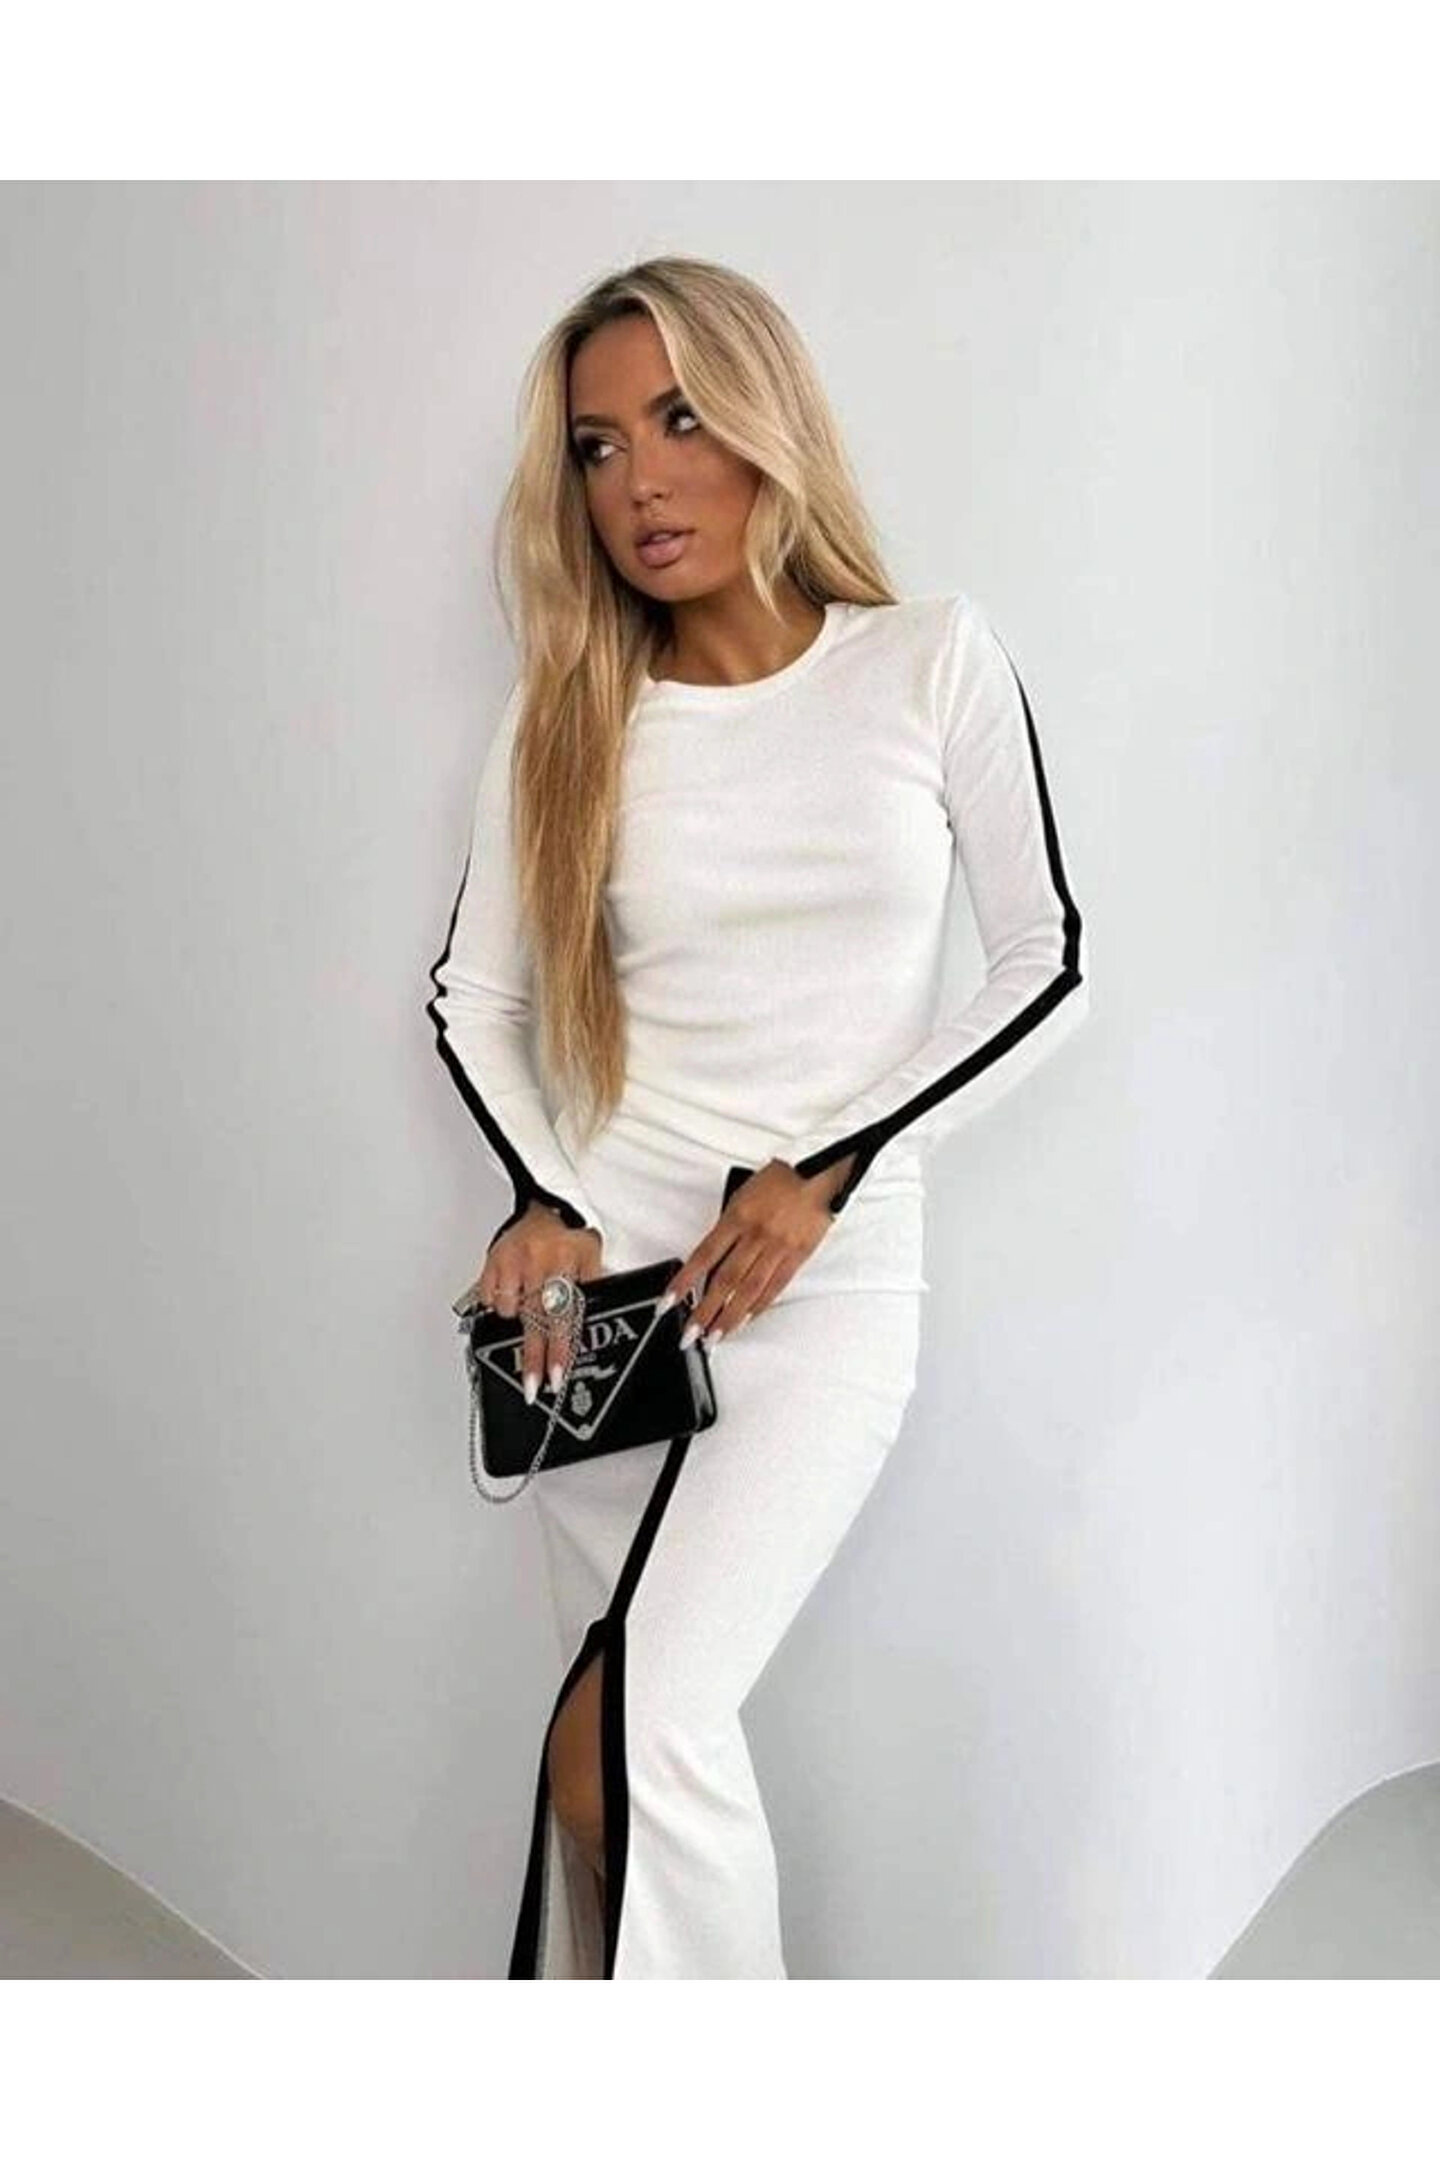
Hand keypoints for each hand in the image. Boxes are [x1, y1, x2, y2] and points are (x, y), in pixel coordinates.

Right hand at [462, 1202, 604, 1402]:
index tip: (556, 1376)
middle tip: (532, 1386)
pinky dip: (500, 1303)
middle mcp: (538, 1264)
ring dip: (518, 1319)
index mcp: (565, 1263)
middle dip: (534, 1358)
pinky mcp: (492, 1262)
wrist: (544, 1202)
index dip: (559, 1349)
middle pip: (535, 1322)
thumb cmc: (570, 1233)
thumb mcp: (593, 1254)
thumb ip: (595, 1284)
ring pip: (511, 1310)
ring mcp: (512, 1264)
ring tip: (528, 1309)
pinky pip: (492, 1298)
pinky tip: (512, 1294)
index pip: (563, 1317)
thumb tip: (597, 1319)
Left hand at [664, 1154, 855, 1345]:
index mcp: (737, 1216)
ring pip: (749, 1290)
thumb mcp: (741, 1194)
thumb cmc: (780, 1178)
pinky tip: (746, 1319)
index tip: (669, 1302)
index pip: (704, 1256)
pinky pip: (775, 1286)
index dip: (684, 1283)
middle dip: (705, 1312)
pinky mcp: (798, 1255)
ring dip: (730, 1318)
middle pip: (725, 1281)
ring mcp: (778, 1247)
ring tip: (716, 1336)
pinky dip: (759, 1306)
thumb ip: (727, 1227)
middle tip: (691, 1334)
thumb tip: (711, 1259)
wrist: (820, 1170)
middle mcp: (756, 1235)